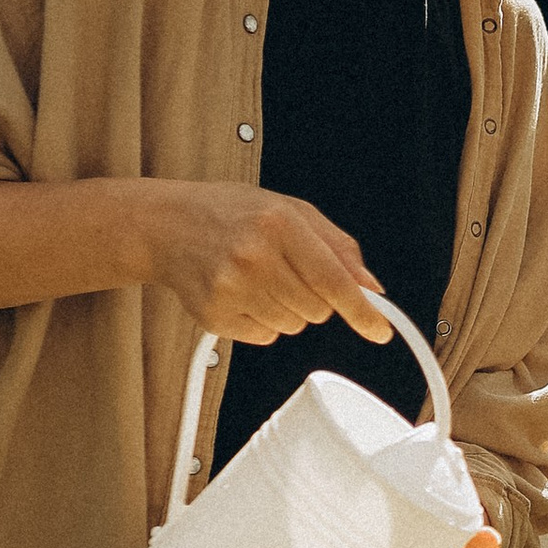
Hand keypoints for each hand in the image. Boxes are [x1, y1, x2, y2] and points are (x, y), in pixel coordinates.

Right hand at [145, 181, 392, 347]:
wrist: (167, 225)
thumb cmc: (231, 214)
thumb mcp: (290, 210)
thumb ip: (338, 247)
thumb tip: (370, 287)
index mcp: (279, 222)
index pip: (333, 279)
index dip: (362, 310)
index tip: (380, 330)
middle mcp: (254, 255)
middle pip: (317, 310)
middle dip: (314, 297)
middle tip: (286, 271)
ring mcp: (231, 288)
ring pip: (293, 326)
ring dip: (287, 309)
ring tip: (259, 278)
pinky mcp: (215, 315)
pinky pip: (265, 337)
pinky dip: (261, 321)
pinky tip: (242, 293)